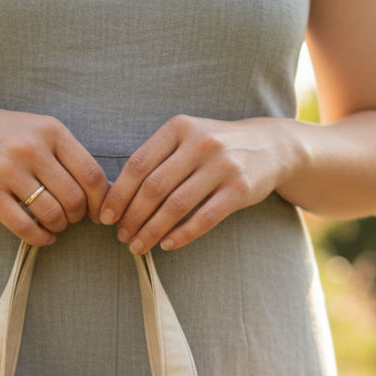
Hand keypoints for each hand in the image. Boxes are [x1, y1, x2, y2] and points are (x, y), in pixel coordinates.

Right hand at [0, 97, 109, 246]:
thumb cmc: (3, 134)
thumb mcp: (38, 130)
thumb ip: (67, 155)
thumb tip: (102, 192)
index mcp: (51, 130)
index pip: (92, 175)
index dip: (100, 201)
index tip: (96, 212)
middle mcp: (32, 148)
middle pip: (74, 199)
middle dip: (78, 216)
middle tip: (71, 218)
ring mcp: (8, 171)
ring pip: (52, 214)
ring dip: (59, 226)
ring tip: (54, 224)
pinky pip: (25, 227)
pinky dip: (40, 238)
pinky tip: (43, 237)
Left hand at [97, 115, 305, 254]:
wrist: (271, 146)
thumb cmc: (215, 148)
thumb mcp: (186, 139)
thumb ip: (156, 160)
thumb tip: (117, 197)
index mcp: (179, 128)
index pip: (138, 165)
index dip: (118, 194)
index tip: (105, 217)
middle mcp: (200, 143)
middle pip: (154, 188)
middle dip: (132, 217)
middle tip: (121, 237)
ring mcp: (222, 166)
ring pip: (176, 206)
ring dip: (152, 231)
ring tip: (138, 246)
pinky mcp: (239, 190)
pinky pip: (204, 218)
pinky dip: (182, 235)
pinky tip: (167, 245)